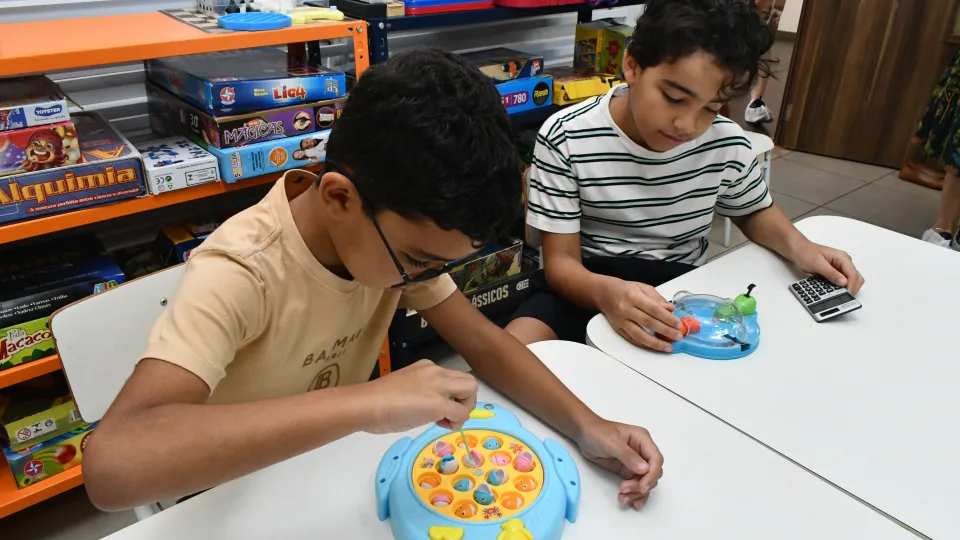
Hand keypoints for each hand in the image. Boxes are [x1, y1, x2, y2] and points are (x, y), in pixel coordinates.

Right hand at [362, 360, 476, 433]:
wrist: (366, 404)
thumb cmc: (376, 401)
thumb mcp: (404, 388)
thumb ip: (420, 392)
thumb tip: (425, 408)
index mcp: (426, 367)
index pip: (452, 377)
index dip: (452, 395)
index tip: (439, 408)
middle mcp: (435, 371)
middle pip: (469, 381)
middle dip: (466, 400)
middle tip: (451, 415)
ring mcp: (437, 385)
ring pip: (471, 390)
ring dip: (466, 408)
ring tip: (447, 420)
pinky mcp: (437, 402)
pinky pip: (461, 412)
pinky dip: (458, 422)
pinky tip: (442, 426)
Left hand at [576, 419, 663, 509]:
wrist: (583, 434)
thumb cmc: (597, 432)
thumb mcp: (611, 442)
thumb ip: (628, 455)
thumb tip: (645, 469)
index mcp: (642, 439)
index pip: (656, 459)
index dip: (652, 474)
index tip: (642, 486)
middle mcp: (642, 451)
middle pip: (652, 473)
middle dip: (642, 484)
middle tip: (625, 489)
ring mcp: (635, 462)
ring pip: (645, 482)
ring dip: (637, 492)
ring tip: (622, 497)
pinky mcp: (627, 471)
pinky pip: (636, 484)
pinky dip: (634, 494)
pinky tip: (630, 501)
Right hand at [600, 278, 683, 351]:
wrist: (603, 293)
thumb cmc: (624, 289)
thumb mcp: (642, 287)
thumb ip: (657, 298)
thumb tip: (670, 309)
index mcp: (634, 296)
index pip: (653, 309)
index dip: (667, 318)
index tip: (678, 324)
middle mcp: (626, 309)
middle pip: (648, 322)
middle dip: (665, 331)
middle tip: (678, 336)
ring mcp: (621, 321)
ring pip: (639, 335)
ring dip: (655, 343)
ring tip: (668, 347)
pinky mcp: (618, 329)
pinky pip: (632, 339)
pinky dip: (644, 344)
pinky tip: (655, 347)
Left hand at [790, 241, 864, 293]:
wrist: (797, 250)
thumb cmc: (806, 253)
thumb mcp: (817, 263)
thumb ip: (831, 273)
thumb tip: (844, 282)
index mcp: (842, 257)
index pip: (853, 274)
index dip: (852, 286)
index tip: (846, 295)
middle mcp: (844, 262)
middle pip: (856, 278)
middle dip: (852, 288)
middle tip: (843, 296)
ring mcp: (840, 268)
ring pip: (850, 281)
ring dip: (846, 288)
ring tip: (838, 295)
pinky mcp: (835, 273)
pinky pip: (842, 281)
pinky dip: (840, 287)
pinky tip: (834, 291)